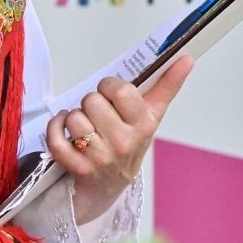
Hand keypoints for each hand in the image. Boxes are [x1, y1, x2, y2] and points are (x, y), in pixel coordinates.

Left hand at [46, 56, 193, 224]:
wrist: (110, 184)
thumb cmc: (130, 141)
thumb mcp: (151, 115)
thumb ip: (167, 85)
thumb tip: (187, 58)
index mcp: (143, 125)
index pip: (121, 90)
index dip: (109, 86)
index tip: (110, 93)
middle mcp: (123, 143)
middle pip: (92, 101)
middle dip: (91, 103)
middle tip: (98, 113)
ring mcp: (101, 158)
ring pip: (74, 119)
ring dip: (74, 117)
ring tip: (85, 125)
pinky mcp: (79, 168)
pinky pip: (56, 139)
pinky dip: (55, 129)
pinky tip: (64, 128)